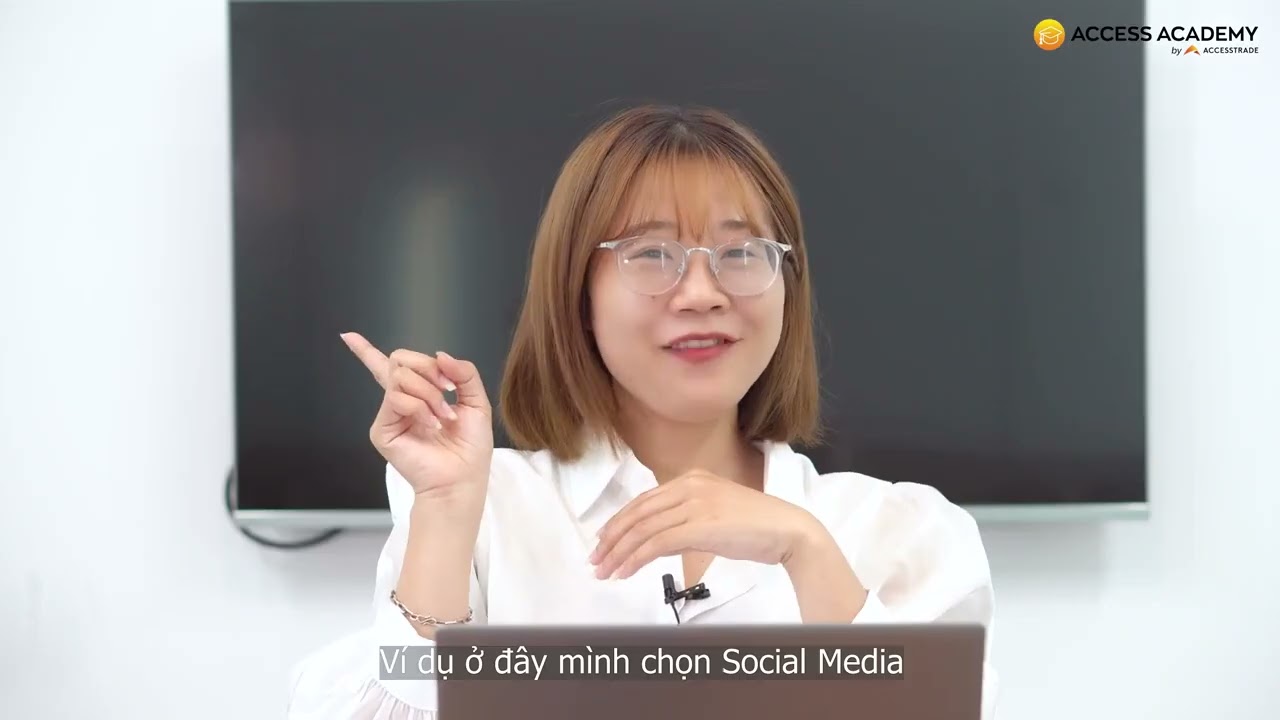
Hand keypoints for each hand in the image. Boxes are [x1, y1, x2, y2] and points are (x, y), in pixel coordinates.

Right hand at [341, 332, 493, 499]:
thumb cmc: (470, 447)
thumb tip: (439, 354)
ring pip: (400, 377)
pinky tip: (431, 425)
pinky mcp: (383, 429)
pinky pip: (397, 399)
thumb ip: (463, 372)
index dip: (367, 351)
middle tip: (448, 392)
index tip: (349, 336)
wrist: (463, 477)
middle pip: (400, 359)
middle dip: (429, 369)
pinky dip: (420, 408)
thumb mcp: (476, 401)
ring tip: (443, 417)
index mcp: (420, 394)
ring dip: (430, 394)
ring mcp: (390, 414)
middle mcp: (401, 402)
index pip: (392, 367)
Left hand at [589, 470, 823, 579]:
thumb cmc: (754, 527)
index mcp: (690, 479)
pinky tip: (626, 571)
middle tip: (595, 560)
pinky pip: (657, 542)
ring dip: (620, 552)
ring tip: (606, 571)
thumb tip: (653, 543)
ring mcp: (694, 503)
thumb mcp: (712, 517)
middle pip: (637, 513)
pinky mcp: (700, 525)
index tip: (603, 541)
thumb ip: (682, 524)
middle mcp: (688, 485)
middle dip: (612, 539)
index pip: (643, 501)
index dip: (618, 522)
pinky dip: (637, 558)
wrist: (787, 530)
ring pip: (643, 529)